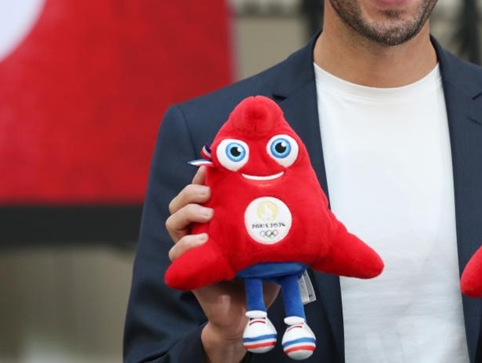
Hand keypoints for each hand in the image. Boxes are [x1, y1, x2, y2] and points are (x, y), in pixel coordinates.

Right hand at [166, 167, 279, 361]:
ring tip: (207, 214)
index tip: (212, 167)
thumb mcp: (272, 245)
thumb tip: (308, 205)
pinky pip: (176, 253)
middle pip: (182, 201)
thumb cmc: (260, 277)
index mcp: (220, 219)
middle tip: (209, 191)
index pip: (204, 190)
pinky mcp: (189, 268)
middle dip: (191, 191)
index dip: (204, 177)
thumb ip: (280, 227)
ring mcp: (193, 248)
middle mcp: (202, 230)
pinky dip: (186, 245)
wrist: (249, 314)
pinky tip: (201, 241)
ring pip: (173, 222)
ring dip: (187, 212)